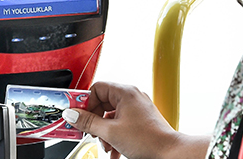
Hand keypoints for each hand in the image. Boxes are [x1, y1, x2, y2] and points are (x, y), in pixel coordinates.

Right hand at [62, 82, 205, 158]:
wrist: (170, 153)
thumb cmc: (148, 139)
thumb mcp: (110, 132)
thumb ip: (88, 122)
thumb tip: (72, 115)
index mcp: (125, 93)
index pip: (96, 89)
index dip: (85, 103)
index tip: (78, 116)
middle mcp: (132, 97)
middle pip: (103, 103)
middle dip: (95, 121)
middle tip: (90, 132)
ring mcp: (137, 108)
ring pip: (111, 116)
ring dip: (105, 132)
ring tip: (106, 145)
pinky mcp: (140, 120)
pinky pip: (121, 123)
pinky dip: (115, 135)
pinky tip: (114, 150)